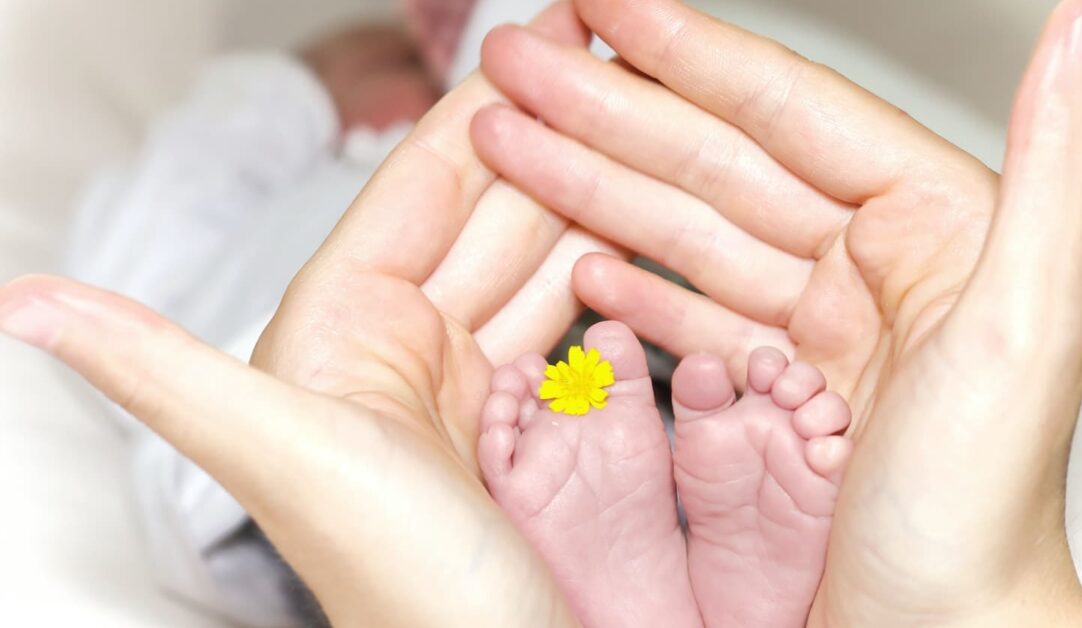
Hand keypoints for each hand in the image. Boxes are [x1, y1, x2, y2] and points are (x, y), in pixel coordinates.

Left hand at [0, 2, 605, 624]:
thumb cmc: (394, 584)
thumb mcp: (278, 459)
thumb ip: (156, 369)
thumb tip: (20, 301)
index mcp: (339, 327)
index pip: (420, 183)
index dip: (484, 104)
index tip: (548, 32)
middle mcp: (395, 343)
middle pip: (485, 209)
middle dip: (549, 133)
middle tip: (619, 65)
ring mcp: (459, 378)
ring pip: (530, 256)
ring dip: (583, 190)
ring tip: (644, 129)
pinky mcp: (512, 415)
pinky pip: (560, 319)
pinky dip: (598, 272)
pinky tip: (634, 233)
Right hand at [471, 0, 1081, 622]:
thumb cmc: (984, 512)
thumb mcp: (1030, 325)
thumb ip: (1059, 161)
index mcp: (932, 227)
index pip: (786, 112)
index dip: (685, 52)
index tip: (604, 7)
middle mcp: (873, 266)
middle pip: (714, 164)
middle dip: (606, 110)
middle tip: (517, 65)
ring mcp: (816, 329)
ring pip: (687, 234)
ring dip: (593, 187)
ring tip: (511, 141)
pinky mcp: (777, 389)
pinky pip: (690, 315)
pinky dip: (630, 284)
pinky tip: (577, 257)